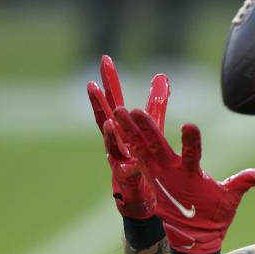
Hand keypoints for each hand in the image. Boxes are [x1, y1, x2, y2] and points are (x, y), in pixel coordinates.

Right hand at [87, 55, 170, 218]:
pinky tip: (131, 164)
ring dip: (109, 135)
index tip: (105, 59)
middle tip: (92, 84)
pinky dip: (128, 168)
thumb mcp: (151, 127)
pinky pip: (128, 173)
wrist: (141, 194)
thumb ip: (156, 103)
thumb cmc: (143, 156)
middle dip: (99, 102)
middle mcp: (116, 141)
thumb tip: (162, 76)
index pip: (114, 100)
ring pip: (111, 146)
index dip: (110, 81)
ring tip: (109, 123)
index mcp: (122, 127)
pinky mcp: (129, 179)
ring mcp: (119, 159)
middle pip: (105, 118)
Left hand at [112, 107, 254, 253]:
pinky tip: (118, 127)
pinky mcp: (151, 179)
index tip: (189, 126)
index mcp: (192, 179)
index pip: (193, 156)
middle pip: (158, 149)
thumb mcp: (230, 200)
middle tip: (136, 111)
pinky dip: (127, 142)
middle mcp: (171, 176)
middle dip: (147, 130)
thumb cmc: (214, 218)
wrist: (193, 240)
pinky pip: (136, 157)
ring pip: (142, 149)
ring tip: (120, 111)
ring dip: (130, 130)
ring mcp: (158, 177)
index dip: (191, 141)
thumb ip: (244, 182)